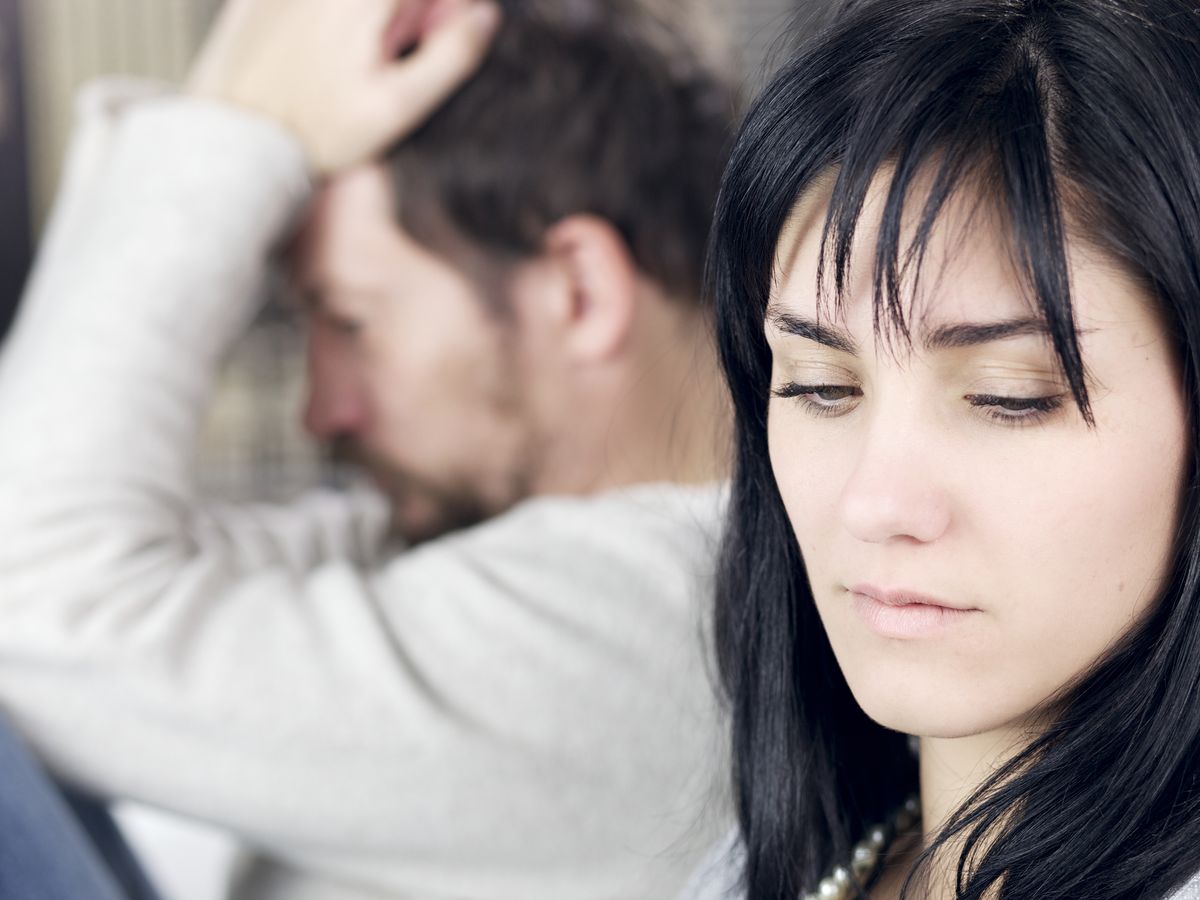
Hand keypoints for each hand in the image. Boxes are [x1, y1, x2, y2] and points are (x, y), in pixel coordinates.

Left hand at [186, 0, 500, 172]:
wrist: (233, 142)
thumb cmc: (316, 133)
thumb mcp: (396, 108)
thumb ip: (448, 58)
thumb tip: (484, 17)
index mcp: (365, 2)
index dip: (443, 9)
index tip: (443, 28)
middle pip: (390, 2)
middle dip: (400, 18)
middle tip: (391, 51)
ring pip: (349, 8)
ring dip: (369, 23)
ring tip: (349, 60)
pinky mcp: (253, 2)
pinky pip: (297, 6)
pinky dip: (319, 24)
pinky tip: (315, 58)